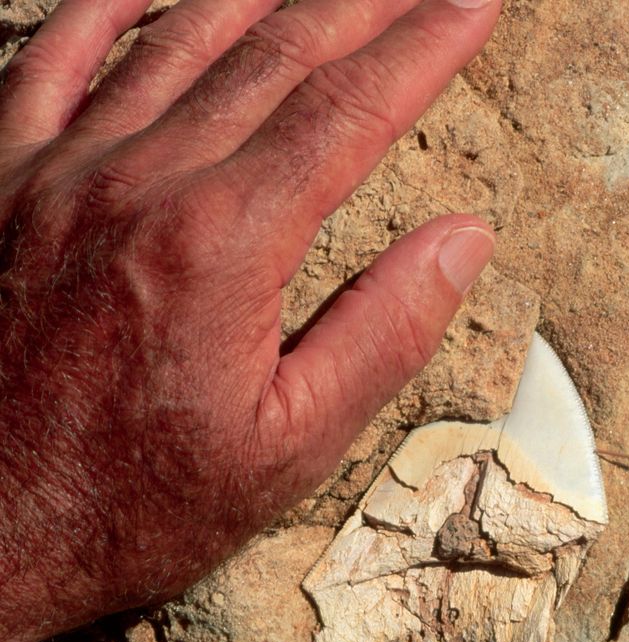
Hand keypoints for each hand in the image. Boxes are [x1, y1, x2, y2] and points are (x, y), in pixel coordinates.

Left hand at [0, 0, 499, 641]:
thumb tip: (462, 240)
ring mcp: (56, 171)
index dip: (423, 49)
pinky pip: (52, 55)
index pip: (349, 113)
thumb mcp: (291, 445)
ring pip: (177, 37)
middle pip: (275, 54)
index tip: (473, 5)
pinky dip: (110, 8)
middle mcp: (138, 182)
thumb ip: (384, 331)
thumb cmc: (132, 502)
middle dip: (363, 5)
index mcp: (223, 244)